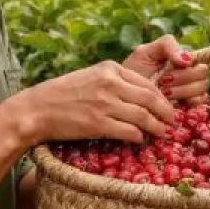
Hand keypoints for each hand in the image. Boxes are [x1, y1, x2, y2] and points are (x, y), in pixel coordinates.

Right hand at [18, 60, 173, 145]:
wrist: (37, 109)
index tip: (168, 108)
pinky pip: (129, 132)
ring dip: (156, 127)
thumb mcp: (91, 77)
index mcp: (109, 68)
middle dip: (166, 113)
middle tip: (172, 123)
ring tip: (161, 133)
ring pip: (144, 117)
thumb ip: (114, 82)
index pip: (147, 83)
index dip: (163, 98)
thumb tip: (141, 97)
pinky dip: (138, 137)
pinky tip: (138, 139)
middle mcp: (109, 83)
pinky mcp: (98, 124)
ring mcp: (104, 104)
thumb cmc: (63, 94)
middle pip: (151, 99)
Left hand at [122, 34, 209, 105]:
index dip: (189, 62)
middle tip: (163, 81)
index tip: (174, 65)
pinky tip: (172, 102)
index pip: (200, 57)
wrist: (125, 96)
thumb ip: (167, 46)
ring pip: (201, 88)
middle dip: (182, 77)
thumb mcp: (145, 52)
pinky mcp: (189, 106)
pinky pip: (200, 102)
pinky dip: (187, 101)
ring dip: (181, 90)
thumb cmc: (133, 72)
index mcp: (181, 59)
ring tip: (163, 92)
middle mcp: (189, 73)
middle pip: (202, 73)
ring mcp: (191, 90)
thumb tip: (187, 59)